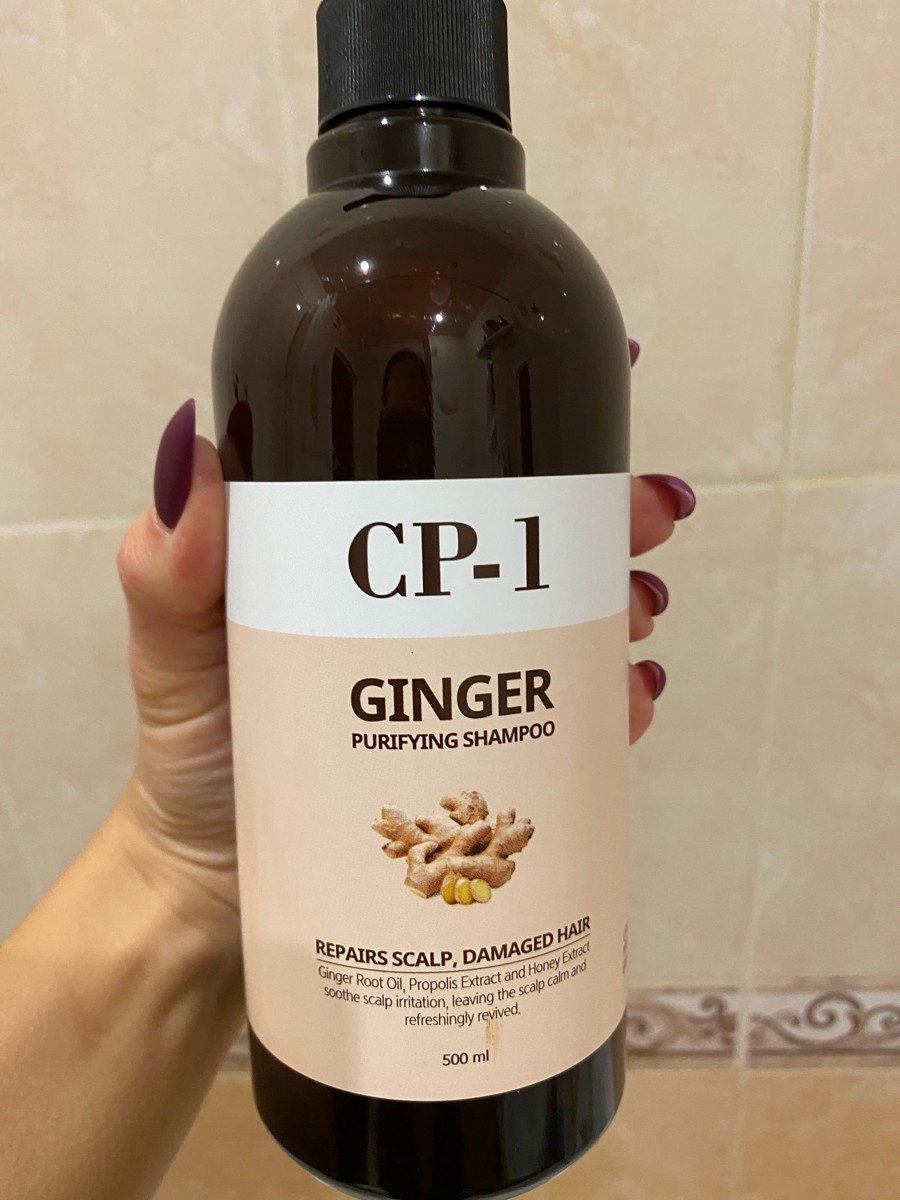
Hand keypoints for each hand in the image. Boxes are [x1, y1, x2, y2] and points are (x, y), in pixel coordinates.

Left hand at [114, 341, 693, 918]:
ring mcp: (460, 684)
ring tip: (638, 611)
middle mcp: (424, 614)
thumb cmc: (195, 757)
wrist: (222, 887)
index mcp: (361, 565)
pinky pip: (565, 715)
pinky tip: (631, 697)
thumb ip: (167, 572)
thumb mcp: (172, 655)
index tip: (585, 426)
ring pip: (565, 621)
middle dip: (605, 518)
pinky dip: (611, 698)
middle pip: (531, 546)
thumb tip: (192, 453)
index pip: (449, 481)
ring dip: (619, 600)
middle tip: (644, 520)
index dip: (523, 439)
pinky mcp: (485, 756)